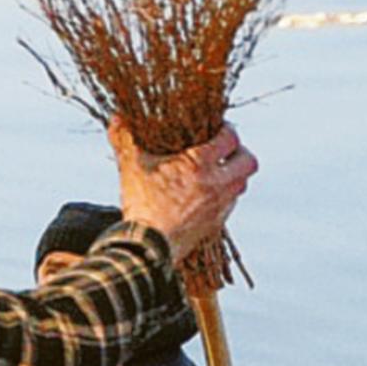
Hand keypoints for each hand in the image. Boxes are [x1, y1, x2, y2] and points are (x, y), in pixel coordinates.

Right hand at [109, 117, 256, 262]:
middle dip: (239, 152)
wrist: (148, 248)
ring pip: (242, 185)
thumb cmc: (141, 205)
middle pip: (249, 162)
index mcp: (200, 164)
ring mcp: (219, 207)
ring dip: (233, 175)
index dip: (226, 129)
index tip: (216, 128)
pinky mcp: (216, 225)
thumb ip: (125, 138)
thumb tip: (117, 117)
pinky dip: (224, 196)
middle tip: (224, 150)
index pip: (231, 137)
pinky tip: (207, 194)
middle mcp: (217, 184)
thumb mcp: (131, 166)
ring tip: (216, 171)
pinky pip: (230, 205)